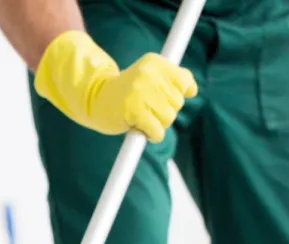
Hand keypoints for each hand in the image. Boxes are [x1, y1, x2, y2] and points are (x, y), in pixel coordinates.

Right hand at [35, 31, 196, 142]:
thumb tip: (193, 90)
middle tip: (145, 107)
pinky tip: (141, 129)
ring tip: (140, 115)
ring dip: (157, 124)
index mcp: (154, 62)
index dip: (176, 95)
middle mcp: (149, 73)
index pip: (185, 82)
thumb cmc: (127, 91)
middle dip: (164, 111)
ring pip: (169, 118)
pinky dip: (153, 135)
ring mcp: (141, 92)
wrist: (95, 100)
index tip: (160, 96)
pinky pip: (158, 131)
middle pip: (177, 103)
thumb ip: (174, 78)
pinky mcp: (134, 111)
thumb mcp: (150, 76)